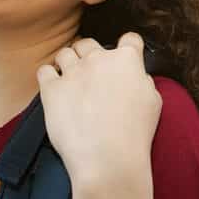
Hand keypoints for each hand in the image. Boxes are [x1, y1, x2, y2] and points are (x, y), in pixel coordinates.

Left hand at [37, 33, 161, 185]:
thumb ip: (144, 81)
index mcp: (127, 60)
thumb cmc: (135, 134)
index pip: (130, 40)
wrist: (108, 158)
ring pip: (65, 53)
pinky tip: (55, 89)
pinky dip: (48, 77)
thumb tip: (136, 77)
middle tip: (90, 74)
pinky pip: (44, 71)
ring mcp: (73, 72)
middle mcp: (99, 59)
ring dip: (67, 64)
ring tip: (69, 81)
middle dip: (89, 55)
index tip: (124, 58)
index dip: (128, 48)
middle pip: (89, 43)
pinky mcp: (51, 89)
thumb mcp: (154, 102)